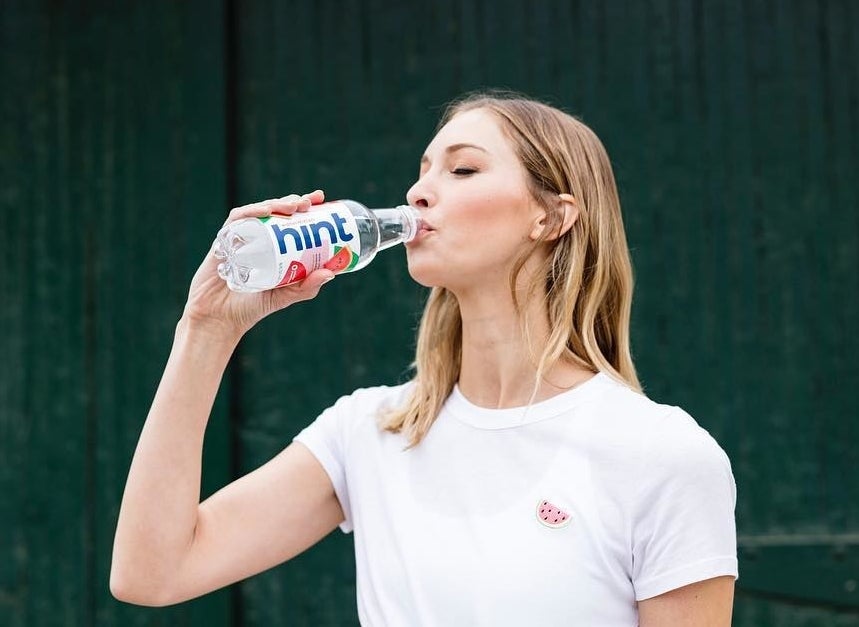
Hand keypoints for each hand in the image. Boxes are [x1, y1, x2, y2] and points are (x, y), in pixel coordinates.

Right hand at [182, 190, 334, 339]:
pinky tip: (265, 211)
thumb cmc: (252, 307)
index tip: (320, 198)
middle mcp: (258, 238)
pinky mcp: (223, 240)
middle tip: (307, 202)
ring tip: (291, 206)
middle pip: (276, 211)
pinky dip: (251, 212)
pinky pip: (236, 219)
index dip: (304, 206)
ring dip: (275, 204)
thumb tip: (331, 273)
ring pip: (258, 211)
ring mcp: (240, 237)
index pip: (290, 220)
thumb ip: (306, 287)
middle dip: (292, 202)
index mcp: (274, 247)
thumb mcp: (285, 296)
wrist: (220, 318)